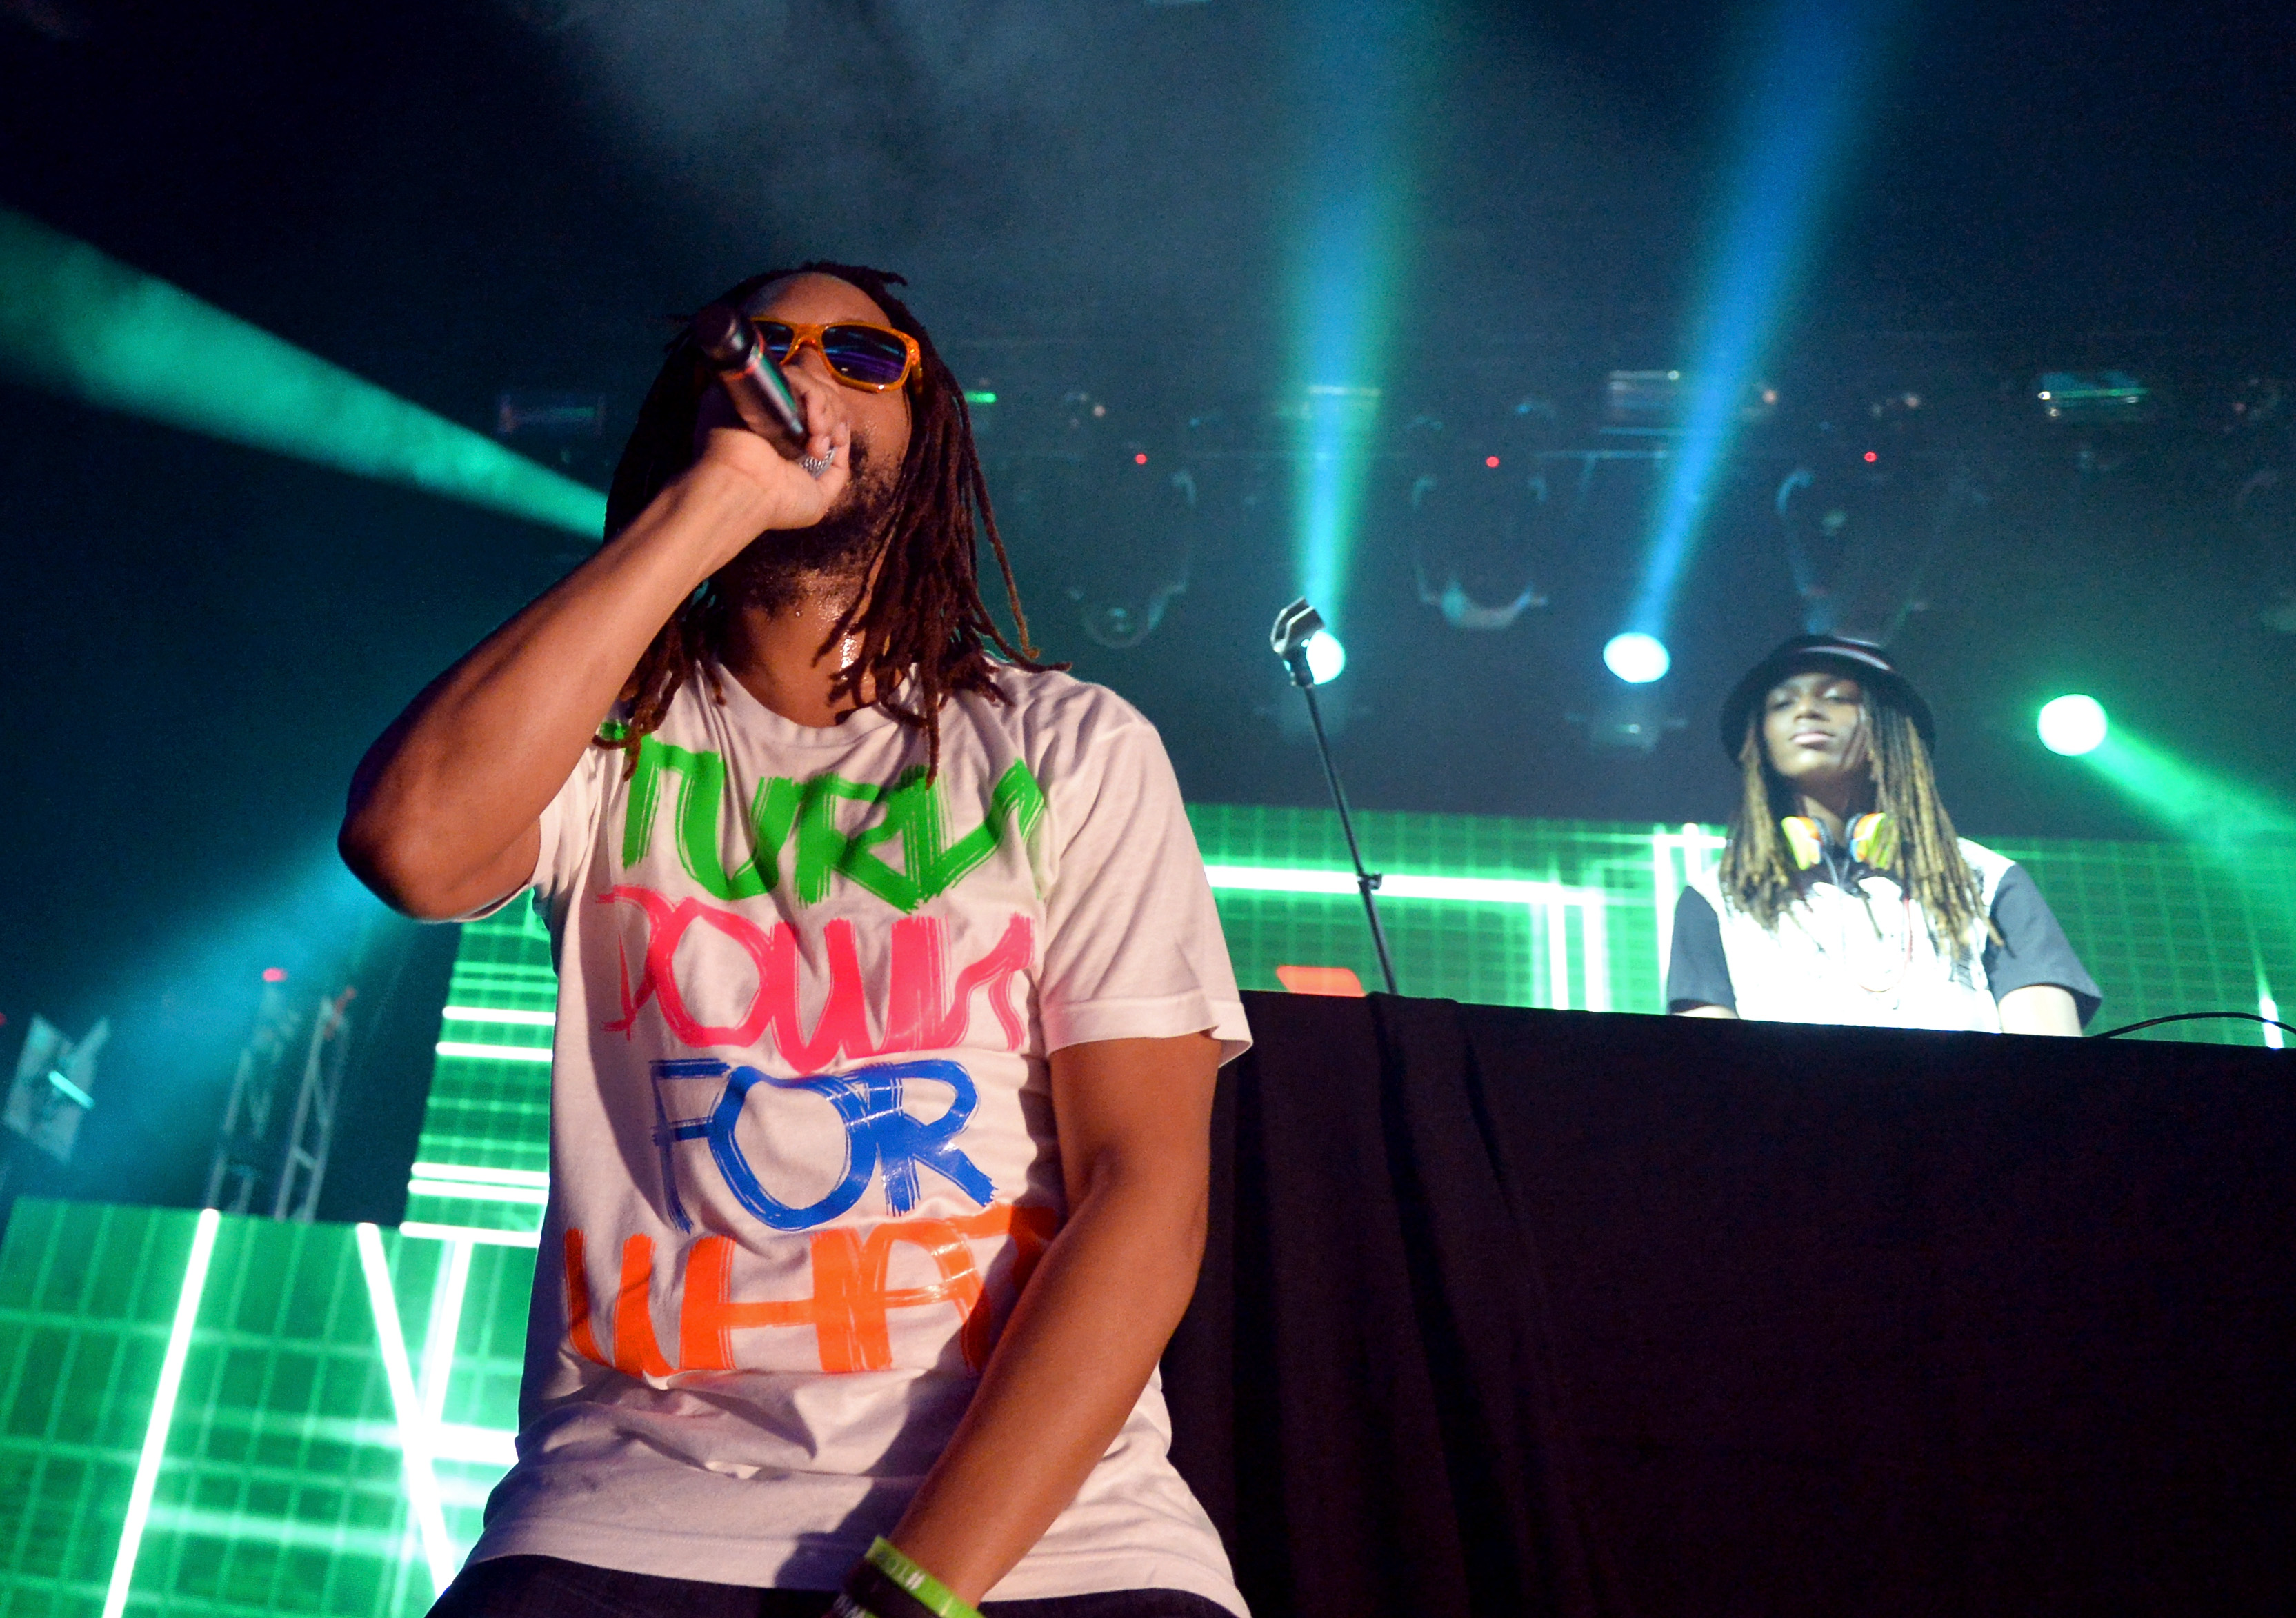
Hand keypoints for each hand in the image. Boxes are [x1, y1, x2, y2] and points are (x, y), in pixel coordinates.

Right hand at [689, 359, 855, 537]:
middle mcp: (779, 411)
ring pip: (814, 383)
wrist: (744, 493)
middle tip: (823, 444)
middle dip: (835, 415)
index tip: (836, 440)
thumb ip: (836, 470)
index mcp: (791, 431)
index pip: (824, 403)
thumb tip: (842, 440)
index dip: (837, 414)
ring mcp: (769, 396)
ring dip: (827, 414)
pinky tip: (812, 429)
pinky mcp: (759, 385)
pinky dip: (815, 401)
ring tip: (814, 444)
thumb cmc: (778, 503)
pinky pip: (798, 379)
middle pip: (823, 389)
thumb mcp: (818, 498)